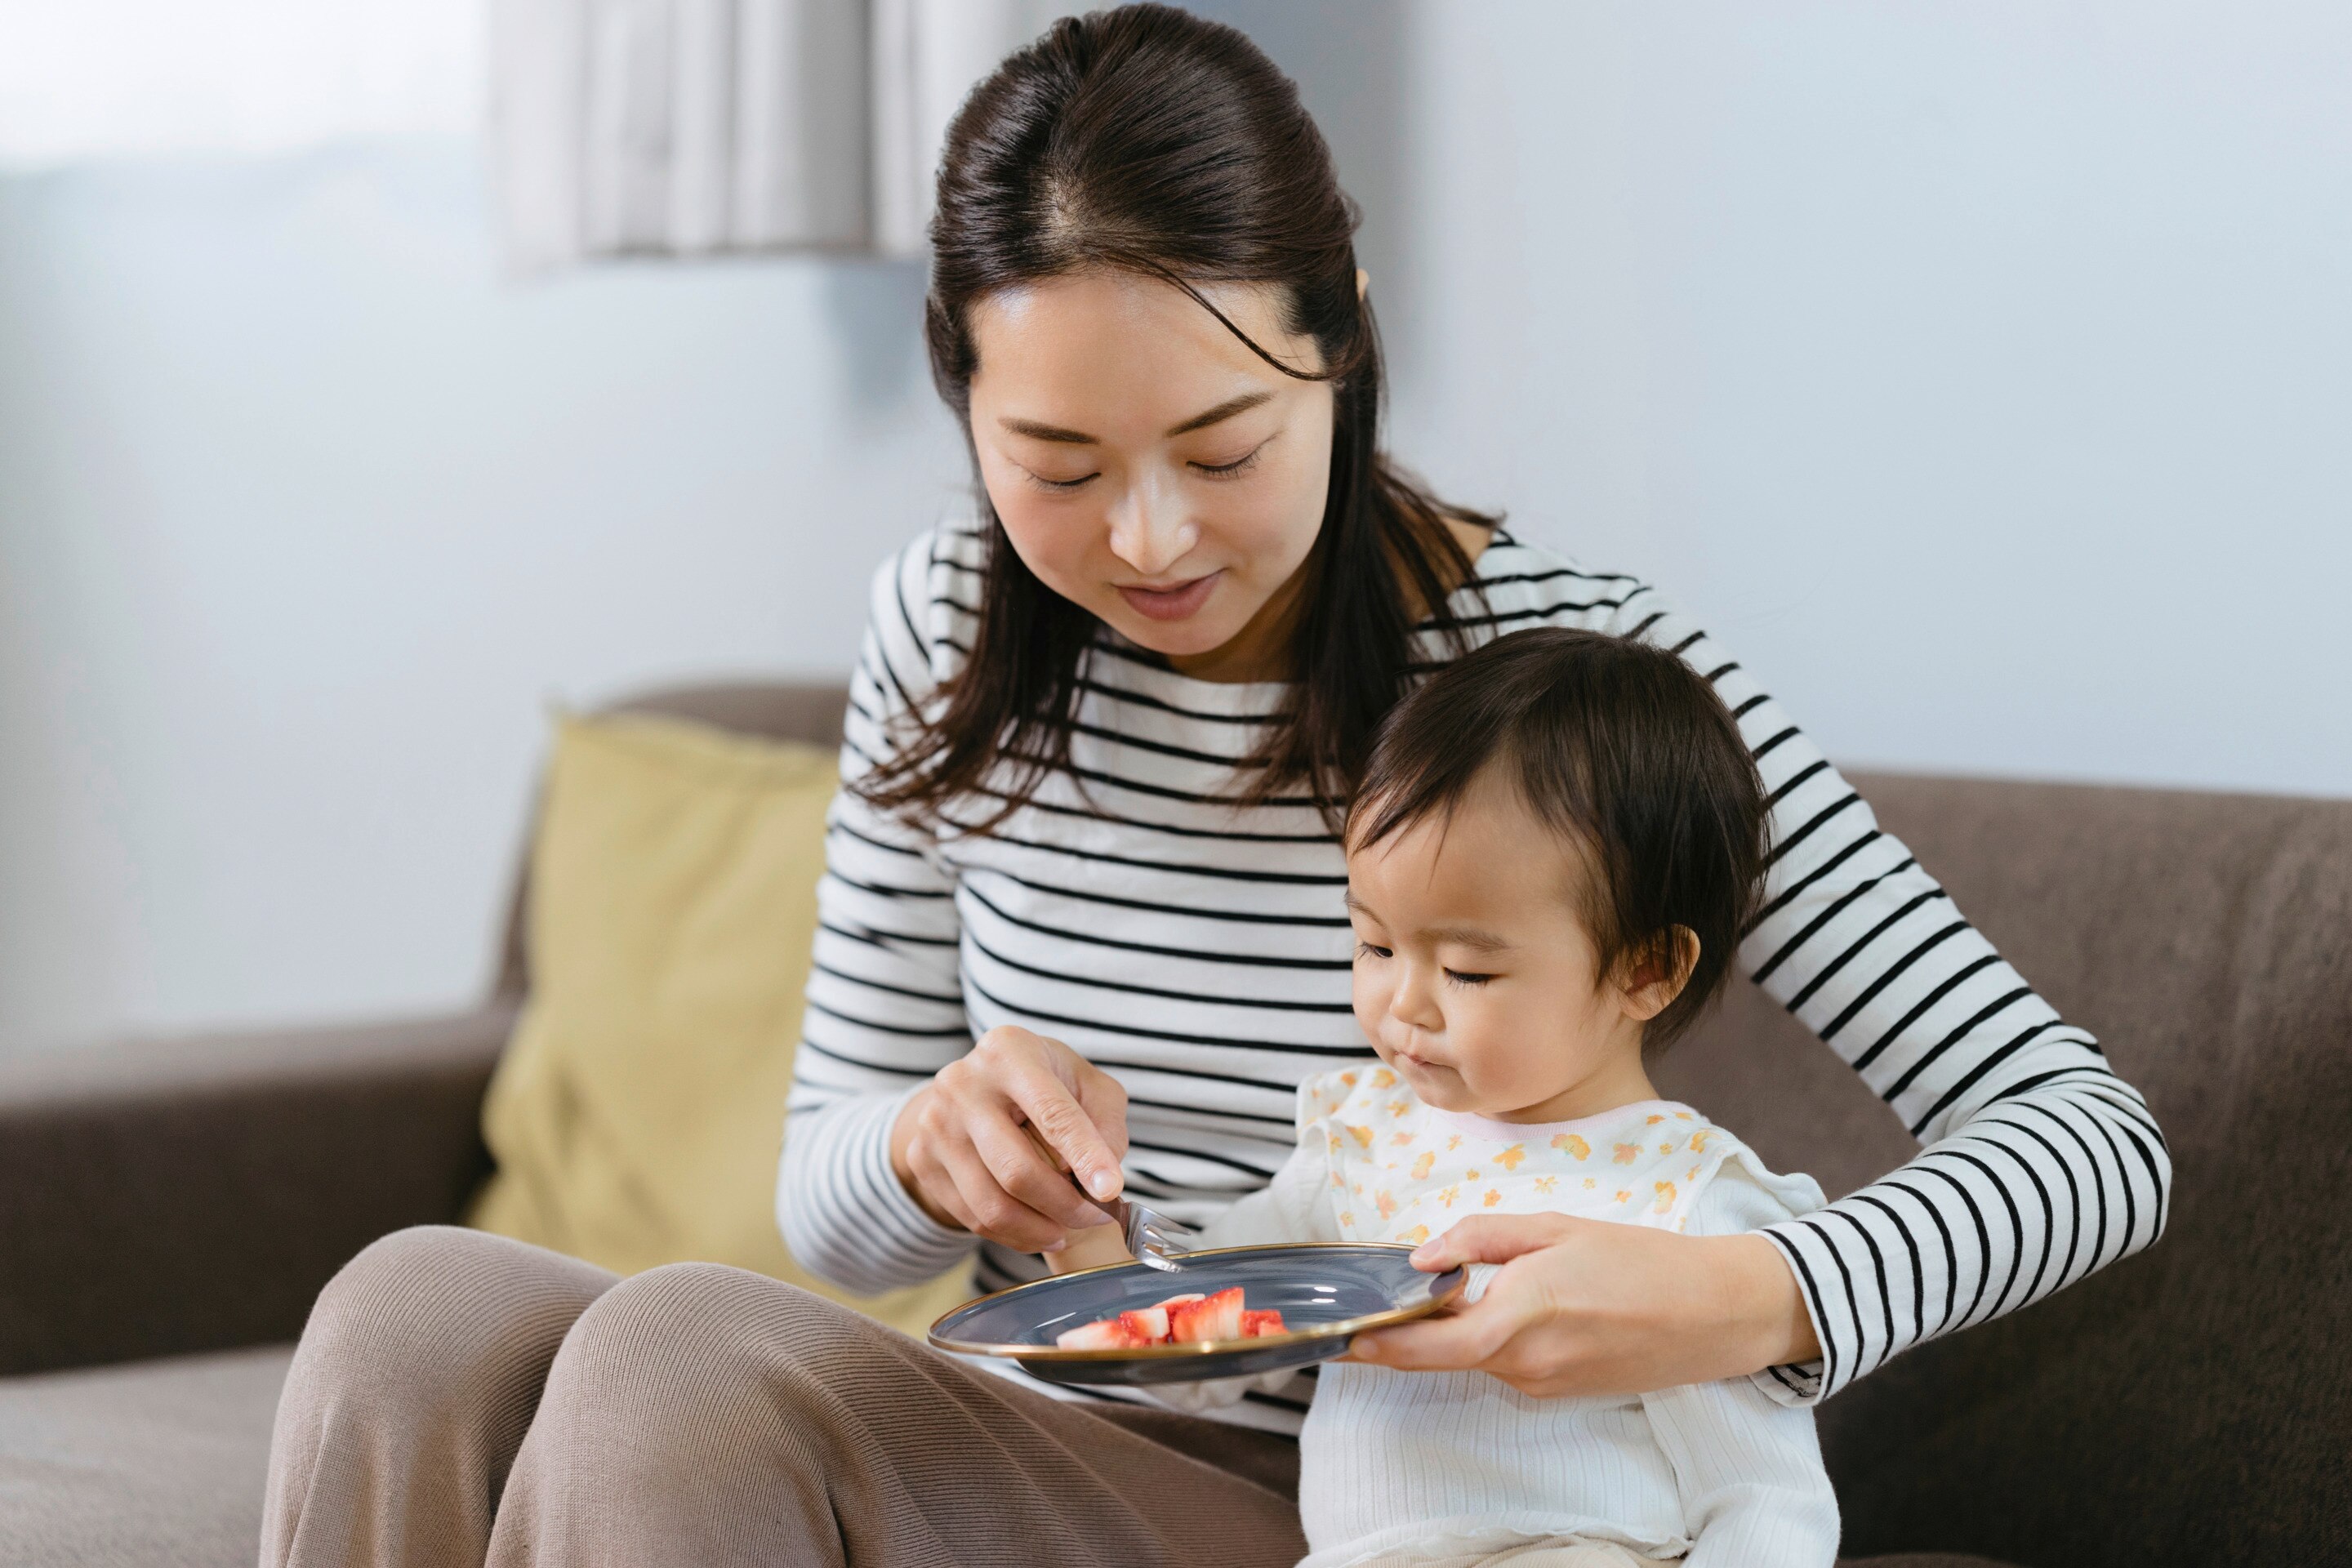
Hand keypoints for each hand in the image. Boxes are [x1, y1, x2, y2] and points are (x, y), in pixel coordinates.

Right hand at [889, 1025, 1129, 1253]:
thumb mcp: (1086, 1084)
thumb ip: (1106, 1122)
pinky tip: (1038, 1228)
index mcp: (1009, 1052)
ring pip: (991, 1204)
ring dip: (1040, 1229)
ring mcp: (936, 1124)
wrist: (977, 1088)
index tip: (1111, 1190)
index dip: (1085, 1155)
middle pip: (1016, 1169)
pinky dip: (1013, 1235)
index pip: (1052, 1113)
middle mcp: (963, 1084)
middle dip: (1065, 1205)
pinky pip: (972, 1218)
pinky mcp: (922, 1159)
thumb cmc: (1044, 1084)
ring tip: (1068, 1228)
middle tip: (1095, 1217)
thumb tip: (1104, 1180)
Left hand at [1345, 1213, 1820, 1396]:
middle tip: (1387, 1296)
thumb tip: (1422, 1256)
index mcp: (1524, 1314)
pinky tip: (1519, 1304)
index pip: (1432, 1345)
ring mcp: (1545, 1384)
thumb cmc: (1641, 1260)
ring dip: (1461, 1327)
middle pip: (1446, 1352)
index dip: (1381, 1343)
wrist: (1715, 1313)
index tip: (1342, 1336)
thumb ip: (1482, 1238)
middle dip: (1414, 1328)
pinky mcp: (1560, 1392)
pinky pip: (1507, 1363)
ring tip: (1469, 1284)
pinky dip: (1494, 1337)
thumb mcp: (1556, 1228)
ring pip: (1477, 1356)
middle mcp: (1528, 1363)